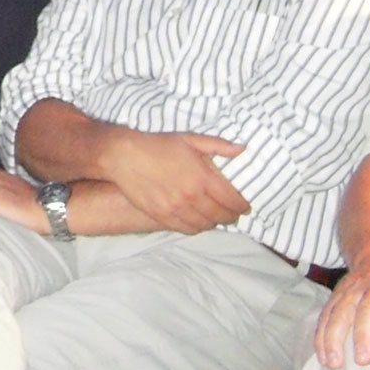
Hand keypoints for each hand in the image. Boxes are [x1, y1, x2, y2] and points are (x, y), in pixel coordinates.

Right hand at [97, 129, 248, 233]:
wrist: (124, 156)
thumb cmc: (158, 145)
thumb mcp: (189, 139)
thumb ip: (218, 146)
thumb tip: (242, 149)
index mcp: (202, 178)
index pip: (232, 200)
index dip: (242, 206)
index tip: (245, 206)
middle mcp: (191, 197)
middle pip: (221, 216)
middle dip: (231, 216)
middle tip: (233, 213)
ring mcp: (176, 209)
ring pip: (205, 225)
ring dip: (215, 223)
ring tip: (216, 217)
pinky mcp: (162, 216)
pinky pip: (187, 229)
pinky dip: (197, 228)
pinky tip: (198, 221)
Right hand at [315, 252, 369, 369]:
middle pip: (367, 310)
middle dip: (363, 336)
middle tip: (362, 361)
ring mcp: (355, 287)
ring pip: (341, 310)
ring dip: (334, 336)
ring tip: (333, 362)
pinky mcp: (339, 291)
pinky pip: (327, 312)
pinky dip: (321, 332)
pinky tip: (320, 352)